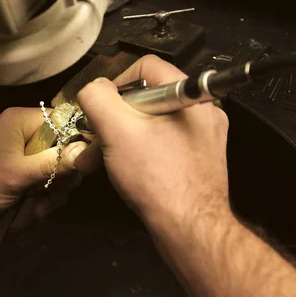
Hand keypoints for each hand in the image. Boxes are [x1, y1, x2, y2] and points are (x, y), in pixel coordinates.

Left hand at [0, 107, 87, 217]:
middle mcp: (24, 131)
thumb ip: (55, 163)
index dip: (76, 144)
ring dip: (51, 193)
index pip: (64, 121)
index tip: (78, 170)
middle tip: (55, 195)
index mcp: (22, 121)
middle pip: (63, 149)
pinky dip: (40, 198)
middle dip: (61, 177)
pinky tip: (32, 211)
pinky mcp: (19, 169)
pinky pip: (41, 180)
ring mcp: (21, 151)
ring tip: (39, 209)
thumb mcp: (19, 175)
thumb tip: (87, 153)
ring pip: (54, 169)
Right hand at [75, 55, 230, 225]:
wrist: (189, 229)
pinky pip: (163, 144)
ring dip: (121, 138)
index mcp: (188, 95)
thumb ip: (98, 98)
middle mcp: (201, 112)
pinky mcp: (197, 160)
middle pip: (147, 98)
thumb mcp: (116, 130)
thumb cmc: (158, 180)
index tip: (101, 109)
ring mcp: (202, 138)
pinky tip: (125, 171)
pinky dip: (140, 153)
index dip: (116, 83)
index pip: (146, 67)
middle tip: (95, 140)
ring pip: (153, 124)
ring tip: (100, 161)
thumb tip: (93, 89)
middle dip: (113, 119)